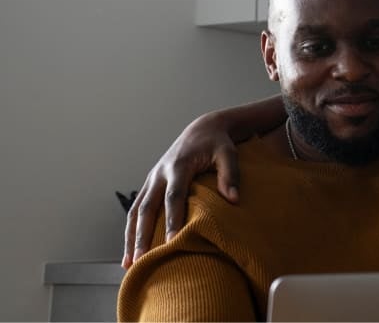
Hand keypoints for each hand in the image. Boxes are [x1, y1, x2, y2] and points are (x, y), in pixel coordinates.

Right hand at [122, 112, 240, 267]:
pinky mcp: (150, 184)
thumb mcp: (228, 154)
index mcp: (178, 165)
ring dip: (130, 237)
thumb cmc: (218, 144)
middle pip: (147, 207)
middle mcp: (160, 173)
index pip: (173, 196)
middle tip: (141, 261)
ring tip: (130, 264)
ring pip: (136, 211)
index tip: (172, 242)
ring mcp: (152, 179)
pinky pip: (136, 209)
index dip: (172, 220)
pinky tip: (131, 251)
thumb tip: (234, 200)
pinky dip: (131, 230)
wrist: (202, 129)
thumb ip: (230, 175)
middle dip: (142, 236)